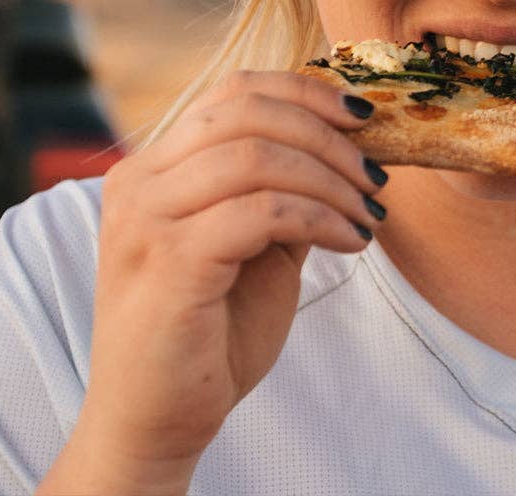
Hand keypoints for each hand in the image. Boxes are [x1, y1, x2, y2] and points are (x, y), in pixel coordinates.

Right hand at [64, 71, 386, 481]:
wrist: (155, 423)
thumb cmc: (209, 331)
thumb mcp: (254, 242)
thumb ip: (282, 188)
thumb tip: (349, 141)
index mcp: (153, 165)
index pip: (236, 91)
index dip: (306, 92)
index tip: (363, 114)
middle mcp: (139, 180)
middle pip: (247, 112)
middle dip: (327, 135)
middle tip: (376, 172)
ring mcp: (146, 218)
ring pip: (258, 157)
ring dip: (331, 180)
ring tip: (369, 213)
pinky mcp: (169, 261)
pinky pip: (263, 212)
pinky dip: (320, 217)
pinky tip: (349, 240)